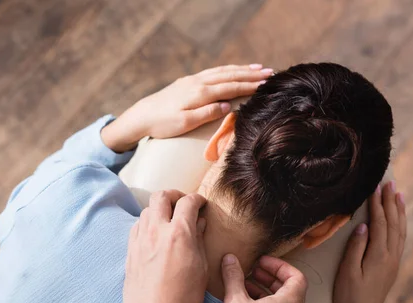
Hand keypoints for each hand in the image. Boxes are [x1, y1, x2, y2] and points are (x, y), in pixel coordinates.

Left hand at [102, 64, 273, 151]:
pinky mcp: (187, 82)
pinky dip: (226, 70)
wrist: (141, 116)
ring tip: (258, 68)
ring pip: (222, 71)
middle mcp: (198, 83)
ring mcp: (192, 80)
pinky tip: (233, 70)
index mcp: (200, 93)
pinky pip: (212, 72)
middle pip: (230, 76)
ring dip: (241, 69)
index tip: (267, 84)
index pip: (230, 87)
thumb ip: (207, 114)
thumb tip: (227, 105)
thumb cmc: (162, 124)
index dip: (250, 86)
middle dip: (251, 74)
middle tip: (271, 73)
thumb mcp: (185, 123)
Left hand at [123, 190, 206, 302]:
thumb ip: (198, 240)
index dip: (197, 199)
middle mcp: (156, 231)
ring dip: (159, 208)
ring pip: (147, 210)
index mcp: (178, 233)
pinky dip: (147, 223)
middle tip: (184, 203)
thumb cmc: (183, 298)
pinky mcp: (130, 252)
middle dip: (174, 195)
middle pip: (161, 196)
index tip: (202, 204)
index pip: (188, 202)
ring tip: (169, 219)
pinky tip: (155, 235)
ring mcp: (139, 241)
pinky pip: (137, 227)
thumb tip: (199, 223)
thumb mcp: (201, 268)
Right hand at [217, 255, 307, 302]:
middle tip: (251, 270)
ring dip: (261, 291)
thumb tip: (231, 259)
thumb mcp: (236, 299)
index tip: (261, 262)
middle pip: (286, 289)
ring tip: (242, 284)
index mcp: (289, 301)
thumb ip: (233, 277)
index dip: (279, 265)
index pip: (296, 276)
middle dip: (268, 276)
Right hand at [329, 181, 406, 302]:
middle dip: (391, 202)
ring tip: (398, 195)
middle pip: (393, 224)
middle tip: (389, 183)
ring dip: (399, 211)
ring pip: (400, 231)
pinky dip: (400, 225)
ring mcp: (393, 262)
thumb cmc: (348, 295)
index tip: (374, 188)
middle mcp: (390, 257)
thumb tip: (364, 227)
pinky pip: (400, 240)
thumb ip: (355, 248)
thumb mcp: (347, 272)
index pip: (380, 224)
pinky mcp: (392, 267)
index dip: (377, 205)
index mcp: (378, 256)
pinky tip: (398, 220)